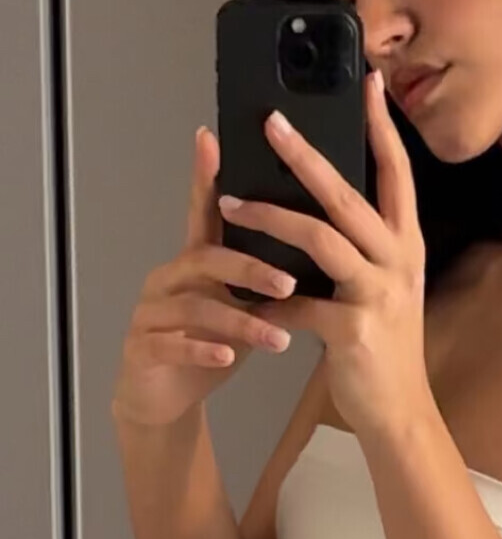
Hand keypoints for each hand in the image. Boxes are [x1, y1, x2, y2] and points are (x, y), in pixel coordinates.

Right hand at [110, 126, 298, 429]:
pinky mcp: (143, 350)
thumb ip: (264, 278)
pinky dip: (203, 350)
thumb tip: (320, 248)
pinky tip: (228, 356)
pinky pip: (174, 346)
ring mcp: (151, 313)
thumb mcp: (241, 306)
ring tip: (279, 337)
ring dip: (240, 320)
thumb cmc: (209, 345)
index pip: (205, 213)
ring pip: (195, 307)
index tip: (213, 138)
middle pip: (208, 260)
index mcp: (195, 262)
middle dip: (250, 269)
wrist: (163, 399)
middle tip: (290, 282)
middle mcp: (169, 278)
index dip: (206, 178)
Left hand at [216, 71, 430, 440]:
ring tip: (231, 200)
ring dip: (270, 217)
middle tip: (270, 123)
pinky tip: (241, 298)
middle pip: (348, 196)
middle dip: (306, 156)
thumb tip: (311, 206)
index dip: (381, 127)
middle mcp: (399, 261)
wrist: (400, 413)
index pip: (397, 173)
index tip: (366, 82)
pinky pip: (299, 305)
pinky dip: (266, 302)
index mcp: (406, 244)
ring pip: (321, 239)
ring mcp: (379, 294)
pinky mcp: (355, 330)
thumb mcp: (380, 287)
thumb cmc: (382, 347)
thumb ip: (358, 248)